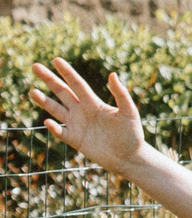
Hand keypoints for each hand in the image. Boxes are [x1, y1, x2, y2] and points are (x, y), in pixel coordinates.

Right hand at [31, 60, 146, 175]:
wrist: (129, 158)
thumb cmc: (132, 135)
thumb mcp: (129, 113)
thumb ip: (121, 94)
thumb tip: (113, 74)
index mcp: (94, 103)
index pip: (77, 84)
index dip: (67, 72)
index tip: (56, 60)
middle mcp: (82, 111)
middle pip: (62, 92)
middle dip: (49, 80)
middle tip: (35, 66)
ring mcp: (76, 125)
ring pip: (56, 110)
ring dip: (44, 101)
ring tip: (32, 91)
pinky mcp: (75, 140)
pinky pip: (61, 132)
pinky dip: (54, 128)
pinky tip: (48, 122)